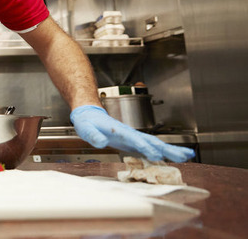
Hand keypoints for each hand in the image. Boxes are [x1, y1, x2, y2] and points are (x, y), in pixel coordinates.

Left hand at [70, 105, 194, 162]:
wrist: (90, 115)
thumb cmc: (88, 123)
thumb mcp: (86, 129)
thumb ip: (93, 136)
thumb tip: (102, 142)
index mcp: (119, 130)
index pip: (134, 139)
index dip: (145, 147)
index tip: (156, 155)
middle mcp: (129, 133)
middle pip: (152, 141)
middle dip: (168, 149)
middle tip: (184, 156)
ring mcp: (133, 137)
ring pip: (155, 143)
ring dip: (171, 149)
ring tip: (188, 155)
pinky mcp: (133, 142)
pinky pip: (150, 147)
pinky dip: (163, 152)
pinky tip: (173, 158)